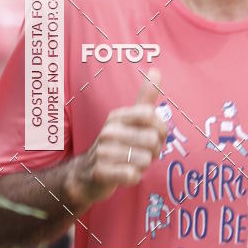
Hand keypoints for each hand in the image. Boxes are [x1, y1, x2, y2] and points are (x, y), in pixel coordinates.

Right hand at [67, 68, 167, 205]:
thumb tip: (156, 70)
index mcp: (117, 116)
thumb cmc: (116, 145)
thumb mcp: (128, 120)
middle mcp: (109, 131)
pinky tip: (124, 174)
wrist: (86, 174)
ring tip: (132, 163)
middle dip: (155, 150)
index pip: (150, 114)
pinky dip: (134, 177)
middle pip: (152, 139)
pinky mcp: (101, 172)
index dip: (161, 128)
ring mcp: (103, 151)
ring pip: (145, 159)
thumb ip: (145, 98)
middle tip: (144, 153)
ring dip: (144, 165)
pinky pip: (133, 175)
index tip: (157, 135)